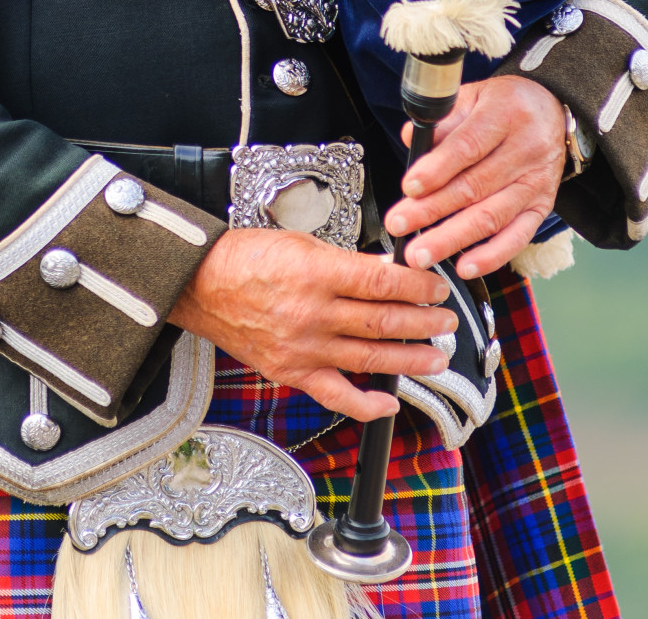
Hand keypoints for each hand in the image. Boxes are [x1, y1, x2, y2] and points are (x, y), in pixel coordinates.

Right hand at [169, 226, 457, 419]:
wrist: (201, 284)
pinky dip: (367, 404)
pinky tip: (392, 400)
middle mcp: (312, 314)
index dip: (418, 287)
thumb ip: (345, 262)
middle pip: (383, 321)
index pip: (383, 282)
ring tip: (437, 356)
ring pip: (370, 358)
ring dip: (410, 359)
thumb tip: (386, 274)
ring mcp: (304, 348)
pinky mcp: (292, 372)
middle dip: (423, 322)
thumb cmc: (245, 257)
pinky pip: (337, 395)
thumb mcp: (301, 242)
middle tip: (446, 321)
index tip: (436, 288)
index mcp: (316, 273)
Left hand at [384, 75, 565, 279]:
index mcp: (506, 114)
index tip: (409, 188)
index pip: (468, 146)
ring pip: (491, 217)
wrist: (553, 112)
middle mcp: (526, 150)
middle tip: (400, 225)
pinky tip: (464, 267)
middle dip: (433, 210)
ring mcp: (536, 183)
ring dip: (452, 239)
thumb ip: (443, 118)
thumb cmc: (504, 105)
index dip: (437, 169)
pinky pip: (517, 237)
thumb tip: (409, 137)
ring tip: (420, 254)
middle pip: (475, 186)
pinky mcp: (542, 207)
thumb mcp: (474, 95)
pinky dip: (491, 256)